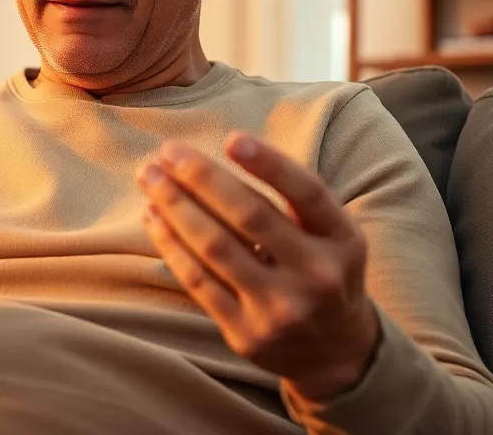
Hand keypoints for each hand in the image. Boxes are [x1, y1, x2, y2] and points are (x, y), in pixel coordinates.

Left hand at [137, 133, 378, 401]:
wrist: (335, 352)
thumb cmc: (322, 271)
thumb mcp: (332, 235)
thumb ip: (295, 199)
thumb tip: (224, 152)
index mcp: (343, 241)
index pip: (307, 193)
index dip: (269, 164)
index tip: (231, 139)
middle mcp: (317, 275)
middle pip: (251, 216)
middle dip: (202, 178)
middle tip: (168, 151)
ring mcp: (281, 309)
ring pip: (216, 247)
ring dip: (175, 206)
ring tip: (149, 177)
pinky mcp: (247, 334)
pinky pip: (198, 282)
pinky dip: (171, 245)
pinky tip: (153, 217)